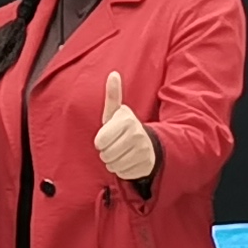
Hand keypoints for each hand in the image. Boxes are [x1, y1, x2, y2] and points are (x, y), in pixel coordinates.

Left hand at [89, 68, 157, 184]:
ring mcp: (143, 151)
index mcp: (126, 120)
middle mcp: (137, 135)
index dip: (100, 141)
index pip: (99, 141)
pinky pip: (123, 174)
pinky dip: (123, 170)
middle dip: (106, 153)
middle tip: (115, 146)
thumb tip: (113, 74)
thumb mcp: (116, 112)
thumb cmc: (124, 128)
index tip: (108, 136)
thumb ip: (113, 95)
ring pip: (113, 165)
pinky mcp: (146, 165)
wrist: (149, 144)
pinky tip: (129, 161)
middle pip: (105, 154)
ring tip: (122, 153)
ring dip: (113, 162)